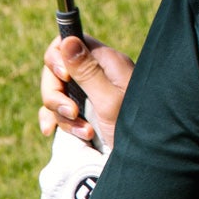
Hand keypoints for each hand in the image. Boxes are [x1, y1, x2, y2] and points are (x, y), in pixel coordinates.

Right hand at [40, 34, 133, 151]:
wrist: (148, 159)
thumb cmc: (135, 128)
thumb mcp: (109, 101)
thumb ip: (87, 71)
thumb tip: (67, 39)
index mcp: (106, 62)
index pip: (69, 41)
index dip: (57, 58)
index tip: (64, 77)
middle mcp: (97, 74)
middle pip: (57, 70)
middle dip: (55, 93)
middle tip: (72, 111)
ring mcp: (90, 93)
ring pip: (57, 93)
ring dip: (61, 114)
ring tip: (85, 132)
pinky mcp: (84, 112)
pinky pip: (58, 110)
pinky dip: (55, 120)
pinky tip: (50, 132)